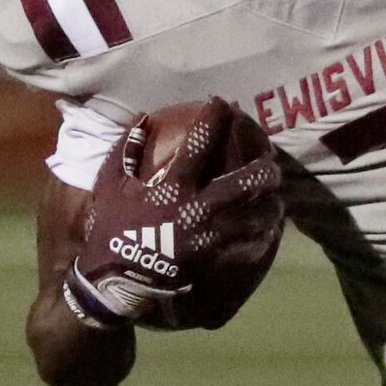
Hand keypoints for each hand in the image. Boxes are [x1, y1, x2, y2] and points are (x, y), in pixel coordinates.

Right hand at [66, 119, 281, 328]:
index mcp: (171, 186)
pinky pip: (252, 246)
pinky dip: (265, 236)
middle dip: (265, 166)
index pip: (200, 142)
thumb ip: (125, 151)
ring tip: (275, 197)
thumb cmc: (110, 231)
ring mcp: (210, 236)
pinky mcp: (216, 260)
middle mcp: (197, 207)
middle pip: (247, 181)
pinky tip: (269, 230)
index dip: (214, 117)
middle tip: (270, 159)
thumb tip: (142, 119)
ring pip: (258, 214)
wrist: (114, 283)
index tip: (223, 102)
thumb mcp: (109, 187)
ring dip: (271, 203)